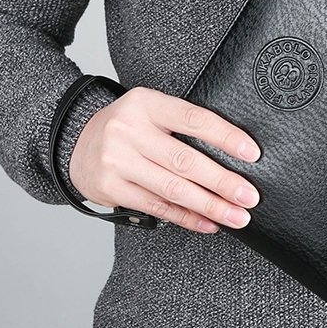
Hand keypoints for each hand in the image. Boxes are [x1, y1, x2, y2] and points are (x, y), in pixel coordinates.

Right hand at [69, 86, 260, 232]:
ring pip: (173, 189)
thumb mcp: (151, 111)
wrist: (75, 142)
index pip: (193, 119)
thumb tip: (233, 152)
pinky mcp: (111, 188)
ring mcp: (117, 161)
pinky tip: (209, 223)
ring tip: (237, 217)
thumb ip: (182, 125)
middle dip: (222, 181)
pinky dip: (187, 218)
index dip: (226, 137)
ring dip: (210, 206)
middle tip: (249, 196)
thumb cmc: (129, 127)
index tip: (252, 154)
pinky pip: (158, 207)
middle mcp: (129, 131)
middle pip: (185, 160)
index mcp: (146, 104)